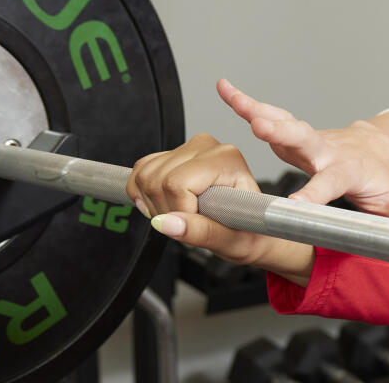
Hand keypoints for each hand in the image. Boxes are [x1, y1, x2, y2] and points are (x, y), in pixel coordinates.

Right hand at [127, 133, 315, 281]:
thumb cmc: (248, 232)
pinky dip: (144, 194)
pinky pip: (140, 172)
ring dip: (154, 205)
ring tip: (182, 215)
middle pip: (157, 180)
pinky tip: (166, 204)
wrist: (248, 228)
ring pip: (144, 176)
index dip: (180, 211)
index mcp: (227, 159)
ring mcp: (187, 148)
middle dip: (166, 212)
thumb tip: (165, 223)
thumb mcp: (231, 241)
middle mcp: (206, 147)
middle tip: (190, 224)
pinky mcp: (171, 155)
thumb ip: (200, 232)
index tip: (198, 224)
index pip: (177, 183)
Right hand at [217, 79, 388, 225]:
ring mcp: (308, 140)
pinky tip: (225, 88)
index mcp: (348, 169)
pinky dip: (246, 103)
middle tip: (261, 126)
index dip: (311, 197)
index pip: (328, 184)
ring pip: (283, 123)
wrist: (379, 149)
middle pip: (304, 139)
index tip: (291, 208)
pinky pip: (269, 117)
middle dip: (283, 133)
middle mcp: (326, 149)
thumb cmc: (383, 179)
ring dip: (256, 110)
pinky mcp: (293, 135)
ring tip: (232, 96)